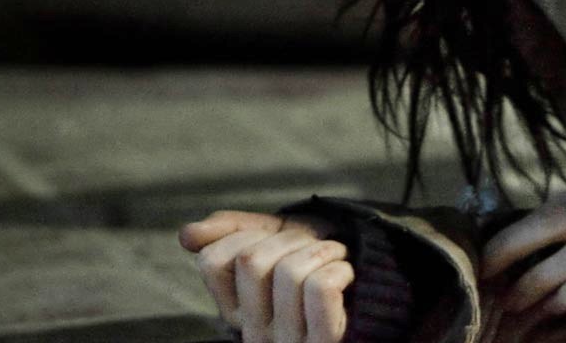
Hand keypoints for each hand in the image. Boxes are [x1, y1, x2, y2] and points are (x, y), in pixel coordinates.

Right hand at [178, 210, 350, 342]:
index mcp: (237, 312)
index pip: (213, 261)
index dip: (249, 234)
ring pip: (290, 271)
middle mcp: (256, 334)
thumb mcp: (278, 240)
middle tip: (317, 248)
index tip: (280, 240)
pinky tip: (347, 275)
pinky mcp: (326, 342)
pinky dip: (340, 268)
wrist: (379, 292)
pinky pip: (320, 287)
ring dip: (325, 250)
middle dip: (292, 238)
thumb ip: (234, 233)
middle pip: (252, 261)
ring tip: (337, 260)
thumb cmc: (321, 263)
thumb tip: (185, 235)